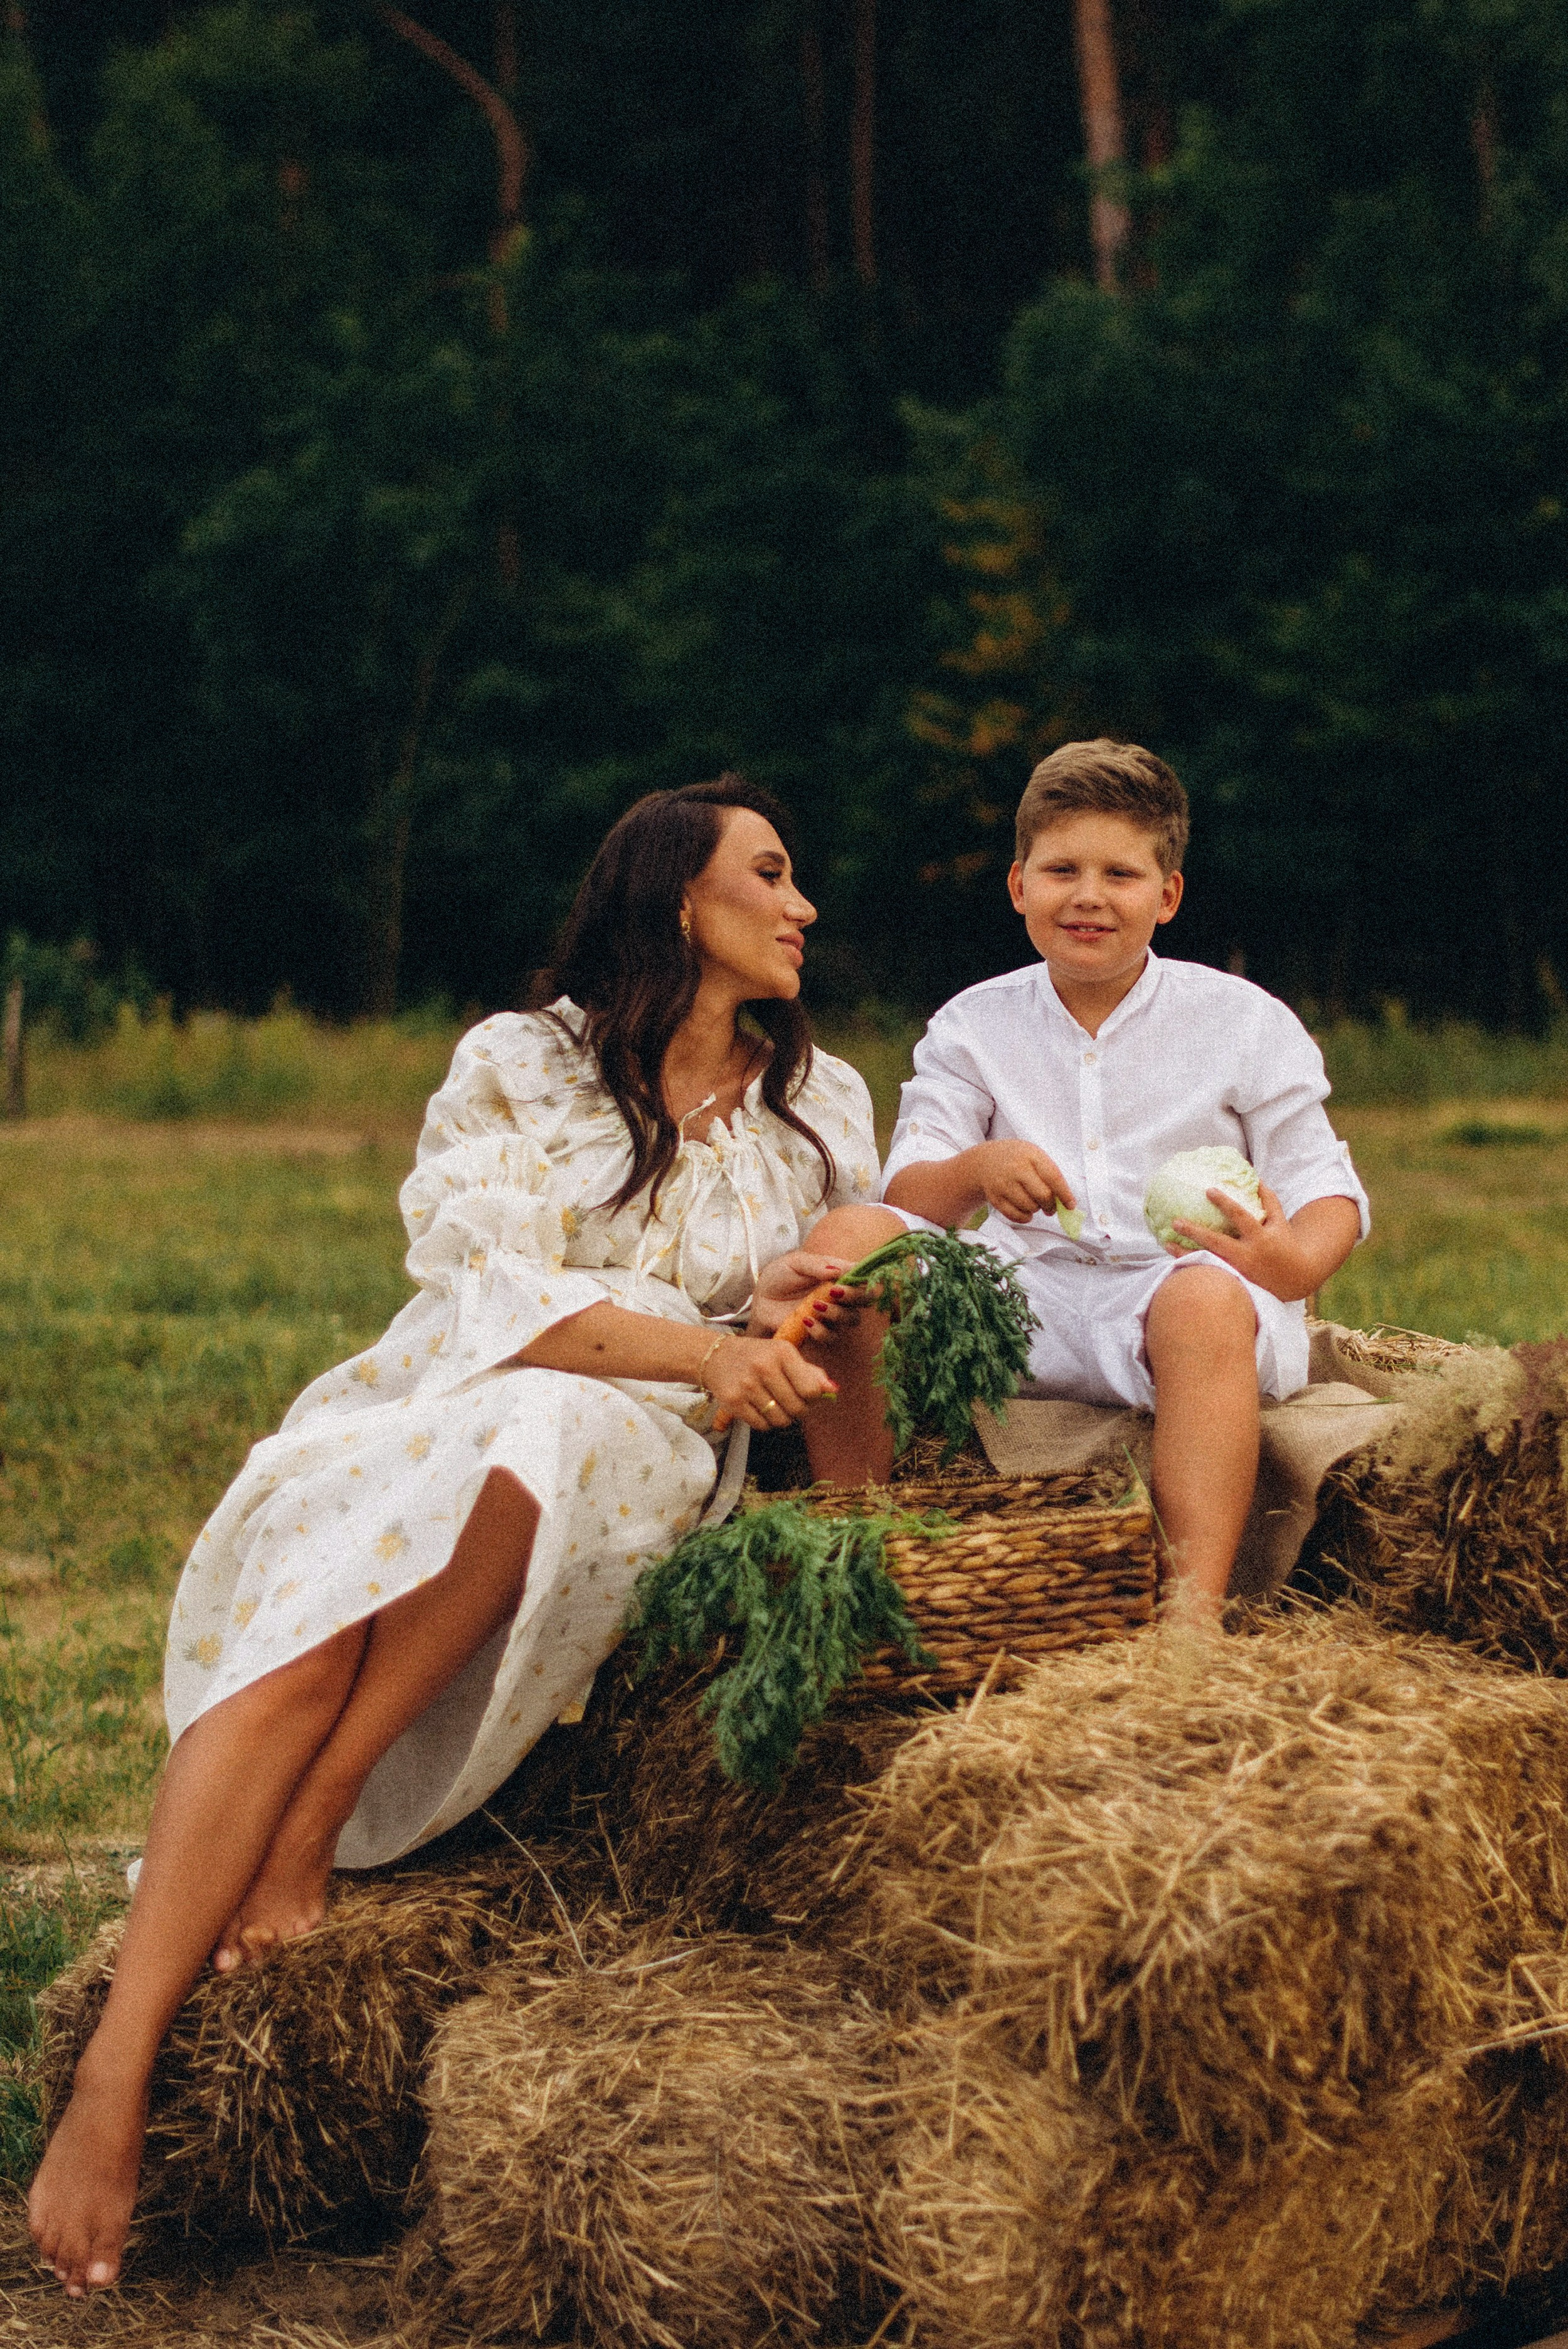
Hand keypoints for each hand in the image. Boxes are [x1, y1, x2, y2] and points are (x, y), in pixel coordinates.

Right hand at [701, 1332, 837, 1430]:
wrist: (716, 1357)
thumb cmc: (758, 1357)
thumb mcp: (784, 1356)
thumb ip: (810, 1372)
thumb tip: (833, 1390)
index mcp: (782, 1352)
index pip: (812, 1390)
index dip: (813, 1398)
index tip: (806, 1394)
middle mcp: (764, 1367)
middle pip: (797, 1408)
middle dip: (798, 1410)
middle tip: (790, 1403)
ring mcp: (747, 1385)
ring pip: (780, 1420)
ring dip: (781, 1418)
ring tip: (774, 1404)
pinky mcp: (733, 1402)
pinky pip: (762, 1426)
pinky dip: (765, 1422)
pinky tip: (759, 1408)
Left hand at [748, 1250, 863, 1340]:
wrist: (761, 1297)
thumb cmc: (781, 1275)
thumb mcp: (795, 1262)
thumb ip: (815, 1264)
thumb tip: (838, 1270)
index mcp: (840, 1274)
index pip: (864, 1275)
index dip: (867, 1277)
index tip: (852, 1276)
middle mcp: (841, 1295)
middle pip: (865, 1299)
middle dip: (855, 1295)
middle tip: (835, 1291)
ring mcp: (832, 1314)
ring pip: (852, 1319)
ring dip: (837, 1313)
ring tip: (815, 1305)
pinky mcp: (820, 1331)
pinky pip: (831, 1336)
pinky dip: (821, 1330)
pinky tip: (806, 1320)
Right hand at [971, 1140, 1076, 1226]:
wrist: (984, 1161)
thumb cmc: (1016, 1160)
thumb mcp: (1033, 1156)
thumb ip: (1049, 1174)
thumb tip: (1065, 1201)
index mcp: (1030, 1155)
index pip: (1053, 1177)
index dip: (1064, 1194)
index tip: (1070, 1205)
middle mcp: (1016, 1169)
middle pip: (1043, 1195)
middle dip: (1051, 1206)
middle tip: (1051, 1208)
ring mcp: (1003, 1184)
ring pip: (1030, 1207)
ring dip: (1036, 1209)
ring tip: (1033, 1202)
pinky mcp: (995, 1198)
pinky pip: (1016, 1216)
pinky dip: (1025, 1217)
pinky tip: (1025, 1210)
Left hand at [1169, 1183, 1317, 1300]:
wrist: (1295, 1279)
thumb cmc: (1284, 1244)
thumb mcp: (1280, 1222)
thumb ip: (1268, 1201)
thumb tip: (1255, 1178)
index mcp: (1260, 1237)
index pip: (1240, 1216)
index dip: (1225, 1202)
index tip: (1208, 1190)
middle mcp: (1247, 1256)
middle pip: (1217, 1243)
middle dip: (1195, 1232)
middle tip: (1176, 1221)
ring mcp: (1238, 1272)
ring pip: (1208, 1262)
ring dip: (1184, 1253)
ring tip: (1165, 1243)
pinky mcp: (1233, 1284)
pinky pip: (1208, 1275)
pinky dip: (1192, 1269)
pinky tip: (1175, 1262)